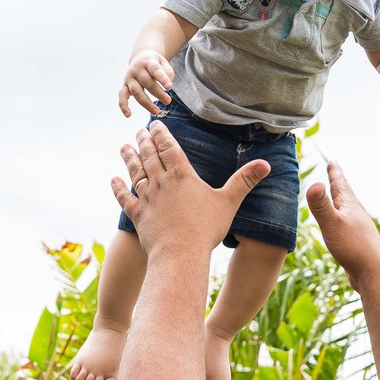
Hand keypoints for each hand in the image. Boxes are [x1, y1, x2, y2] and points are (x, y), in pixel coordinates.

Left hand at [111, 123, 269, 256]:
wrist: (179, 256)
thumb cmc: (205, 229)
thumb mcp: (228, 202)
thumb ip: (244, 181)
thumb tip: (266, 164)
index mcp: (182, 175)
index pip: (169, 147)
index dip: (161, 134)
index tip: (155, 124)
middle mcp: (161, 182)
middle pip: (150, 156)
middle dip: (144, 141)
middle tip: (139, 131)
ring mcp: (147, 199)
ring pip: (136, 172)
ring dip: (129, 158)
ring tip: (124, 146)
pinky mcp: (138, 216)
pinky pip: (125, 198)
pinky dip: (118, 188)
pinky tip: (114, 180)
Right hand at [119, 52, 175, 117]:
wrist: (139, 57)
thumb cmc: (154, 63)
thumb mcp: (163, 62)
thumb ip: (168, 72)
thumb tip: (168, 84)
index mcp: (148, 61)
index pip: (155, 69)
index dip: (162, 78)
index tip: (169, 86)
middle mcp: (137, 69)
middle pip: (147, 82)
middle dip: (158, 93)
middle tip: (168, 101)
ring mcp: (129, 78)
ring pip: (136, 91)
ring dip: (146, 103)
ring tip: (156, 111)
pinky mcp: (124, 85)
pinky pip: (121, 96)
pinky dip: (123, 105)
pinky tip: (128, 115)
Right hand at [305, 161, 379, 287]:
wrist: (373, 273)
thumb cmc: (353, 248)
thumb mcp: (333, 225)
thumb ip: (322, 206)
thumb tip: (314, 184)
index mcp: (349, 206)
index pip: (340, 184)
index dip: (335, 172)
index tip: (332, 161)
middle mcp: (356, 213)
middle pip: (345, 193)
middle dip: (338, 182)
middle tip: (335, 170)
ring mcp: (358, 227)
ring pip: (347, 208)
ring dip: (340, 199)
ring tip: (337, 196)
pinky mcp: (357, 241)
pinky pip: (346, 223)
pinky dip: (341, 217)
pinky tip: (342, 225)